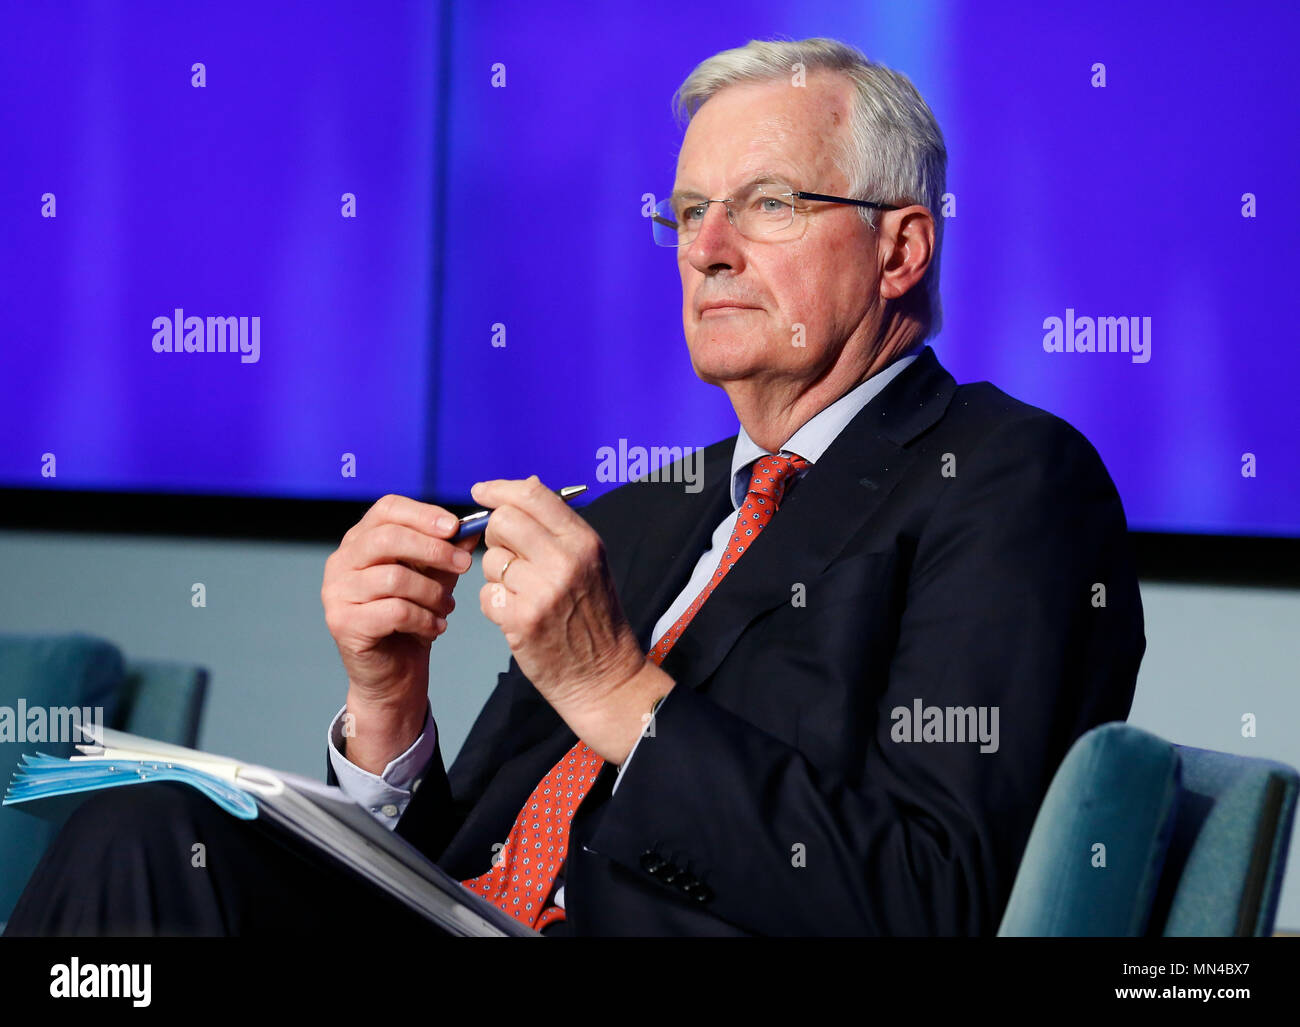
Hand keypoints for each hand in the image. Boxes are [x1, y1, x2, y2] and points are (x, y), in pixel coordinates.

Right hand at [321, 494, 479, 770]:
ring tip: (447, 607)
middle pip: (388, 538)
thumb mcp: (435, 577)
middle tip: (465, 564)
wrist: (393, 675)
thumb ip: (449, 550)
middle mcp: (341, 562)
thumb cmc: (412, 620)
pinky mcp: (342, 622)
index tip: (455, 527)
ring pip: (394, 577)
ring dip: (431, 592)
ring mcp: (336, 592)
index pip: (387, 509)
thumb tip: (475, 525)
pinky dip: (424, 618)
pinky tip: (435, 627)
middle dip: (434, 550)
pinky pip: (394, 611)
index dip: (423, 514)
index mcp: (360, 541)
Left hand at [472, 476, 672, 762]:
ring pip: (490, 560)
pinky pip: (486, 594)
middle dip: (496, 535)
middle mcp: (565, 561)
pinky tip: (516, 615)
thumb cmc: (595, 617)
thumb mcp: (591, 563)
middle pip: (503, 522)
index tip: (482, 491)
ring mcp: (542, 591)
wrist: (604, 676)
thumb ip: (558, 527)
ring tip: (522, 593)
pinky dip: (494, 604)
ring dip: (497, 575)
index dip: (500, 489)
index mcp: (585, 542)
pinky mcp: (521, 620)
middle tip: (509, 556)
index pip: (533, 495)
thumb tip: (525, 485)